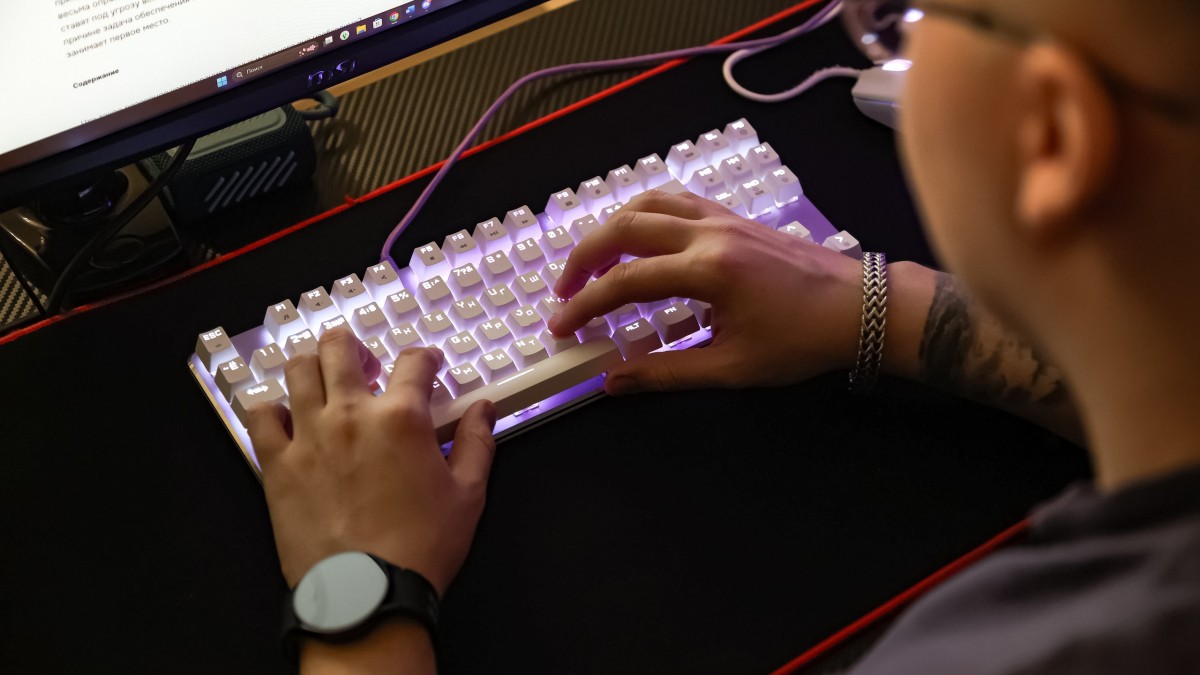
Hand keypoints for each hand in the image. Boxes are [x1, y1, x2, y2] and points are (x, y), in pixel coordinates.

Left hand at [246, 328, 496, 595]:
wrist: (366, 594)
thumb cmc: (422, 548)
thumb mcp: (468, 495)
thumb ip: (476, 443)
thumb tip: (484, 408)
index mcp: (401, 418)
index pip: (413, 361)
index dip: (425, 357)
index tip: (427, 365)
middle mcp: (350, 414)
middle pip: (340, 347)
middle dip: (355, 346)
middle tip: (366, 365)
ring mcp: (308, 436)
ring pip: (297, 369)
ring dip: (313, 365)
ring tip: (324, 380)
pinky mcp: (277, 464)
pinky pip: (261, 415)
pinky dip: (272, 408)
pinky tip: (287, 417)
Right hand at [548, 190, 865, 393]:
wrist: (859, 309)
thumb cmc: (801, 342)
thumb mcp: (732, 368)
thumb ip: (666, 373)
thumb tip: (613, 380)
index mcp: (708, 271)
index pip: (625, 282)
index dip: (584, 305)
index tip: (561, 327)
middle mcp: (709, 233)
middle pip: (624, 229)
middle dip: (584, 259)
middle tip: (564, 293)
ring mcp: (722, 218)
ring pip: (647, 203)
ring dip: (610, 229)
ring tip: (591, 263)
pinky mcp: (732, 216)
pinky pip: (675, 200)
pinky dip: (643, 214)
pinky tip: (635, 238)